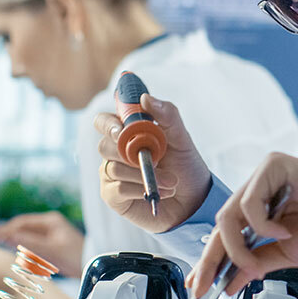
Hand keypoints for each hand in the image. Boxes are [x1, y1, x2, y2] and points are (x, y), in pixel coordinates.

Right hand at [0, 211, 83, 277]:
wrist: (93, 266)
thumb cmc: (76, 257)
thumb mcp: (51, 250)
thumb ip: (30, 243)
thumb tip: (8, 236)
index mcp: (51, 221)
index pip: (22, 222)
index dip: (6, 229)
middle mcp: (49, 224)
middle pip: (22, 227)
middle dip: (6, 233)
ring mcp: (50, 233)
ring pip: (25, 235)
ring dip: (12, 239)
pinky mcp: (50, 243)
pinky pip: (31, 243)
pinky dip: (20, 246)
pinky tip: (11, 248)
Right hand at [95, 93, 212, 231]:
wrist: (193, 200)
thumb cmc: (185, 167)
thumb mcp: (181, 138)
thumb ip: (167, 115)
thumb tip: (145, 98)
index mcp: (127, 133)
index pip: (104, 122)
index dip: (109, 124)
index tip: (122, 131)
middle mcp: (115, 152)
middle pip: (104, 145)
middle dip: (131, 153)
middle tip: (157, 159)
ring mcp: (112, 174)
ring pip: (112, 168)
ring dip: (143, 174)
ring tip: (170, 181)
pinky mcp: (113, 196)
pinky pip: (116, 188)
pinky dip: (139, 189)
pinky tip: (157, 192)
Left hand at [187, 152, 297, 297]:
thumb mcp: (285, 255)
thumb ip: (255, 265)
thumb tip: (228, 284)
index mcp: (261, 207)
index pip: (226, 234)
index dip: (211, 260)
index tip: (199, 285)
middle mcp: (258, 188)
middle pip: (221, 224)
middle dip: (210, 258)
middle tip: (205, 284)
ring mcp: (264, 175)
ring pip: (229, 214)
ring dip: (238, 247)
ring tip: (255, 263)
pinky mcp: (273, 166)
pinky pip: (250, 202)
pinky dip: (263, 225)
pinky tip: (284, 231)